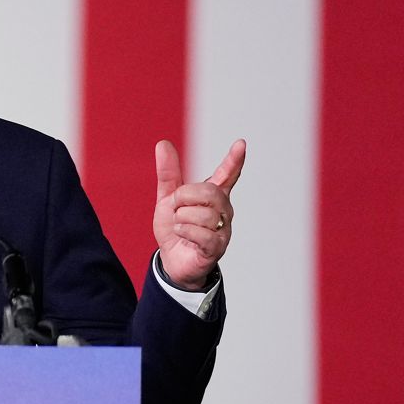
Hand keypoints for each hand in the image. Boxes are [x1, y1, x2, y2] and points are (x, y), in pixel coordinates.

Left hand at [153, 138, 245, 289]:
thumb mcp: (167, 198)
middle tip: (175, 207)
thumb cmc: (175, 228)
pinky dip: (184, 231)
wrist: (171, 260)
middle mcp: (223, 210)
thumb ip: (168, 173)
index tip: (241, 144)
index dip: (234, 160)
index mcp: (213, 195)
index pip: (227, 174)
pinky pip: (202, 234)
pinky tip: (181, 234)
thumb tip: (163, 143)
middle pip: (209, 192)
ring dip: (181, 219)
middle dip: (184, 197)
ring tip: (179, 226)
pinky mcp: (217, 247)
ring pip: (202, 214)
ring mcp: (223, 229)